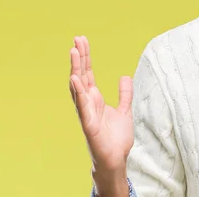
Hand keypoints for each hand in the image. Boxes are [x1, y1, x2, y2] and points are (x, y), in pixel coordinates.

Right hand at [69, 36, 133, 170]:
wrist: (116, 159)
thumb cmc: (116, 138)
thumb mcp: (125, 110)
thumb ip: (125, 94)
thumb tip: (124, 76)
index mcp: (95, 98)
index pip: (88, 73)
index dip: (85, 57)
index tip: (82, 41)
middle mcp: (88, 102)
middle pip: (81, 75)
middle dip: (79, 57)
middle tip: (77, 39)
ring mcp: (86, 112)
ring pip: (78, 87)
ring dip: (75, 69)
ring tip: (73, 51)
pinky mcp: (88, 123)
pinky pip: (82, 105)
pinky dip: (78, 92)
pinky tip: (75, 78)